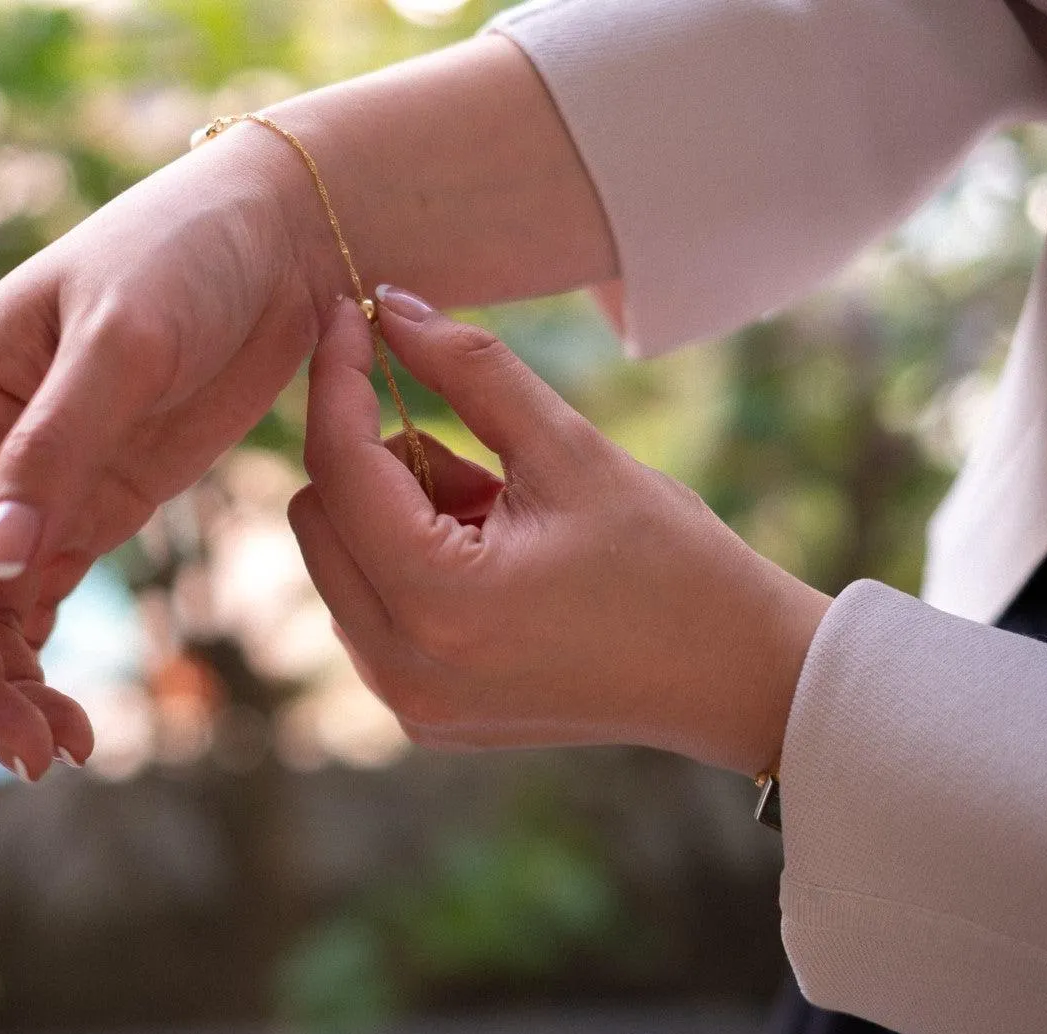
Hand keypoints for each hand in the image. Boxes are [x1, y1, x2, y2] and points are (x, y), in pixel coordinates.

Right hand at [0, 127, 328, 778]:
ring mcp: (34, 487)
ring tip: (60, 751)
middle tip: (32, 750)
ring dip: (7, 684)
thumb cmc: (187, 259)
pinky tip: (74, 718)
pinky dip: (42, 661)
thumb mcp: (121, 345)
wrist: (280, 246)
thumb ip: (54, 448)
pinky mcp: (93, 508)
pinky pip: (38, 602)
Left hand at [288, 290, 831, 775]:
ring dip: (394, 514)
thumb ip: (468, 368)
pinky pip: (366, 609)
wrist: (730, 675)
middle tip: (475, 455)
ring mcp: (407, 703)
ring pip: (337, 560)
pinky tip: (491, 563)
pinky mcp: (421, 715)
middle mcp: (401, 669)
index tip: (353, 314)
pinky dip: (405, 563)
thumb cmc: (669, 561)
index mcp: (439, 602)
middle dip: (376, 459)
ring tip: (501, 518)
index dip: (339, 375)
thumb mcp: (569, 447)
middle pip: (317, 514)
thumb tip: (389, 305)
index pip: (339, 463)